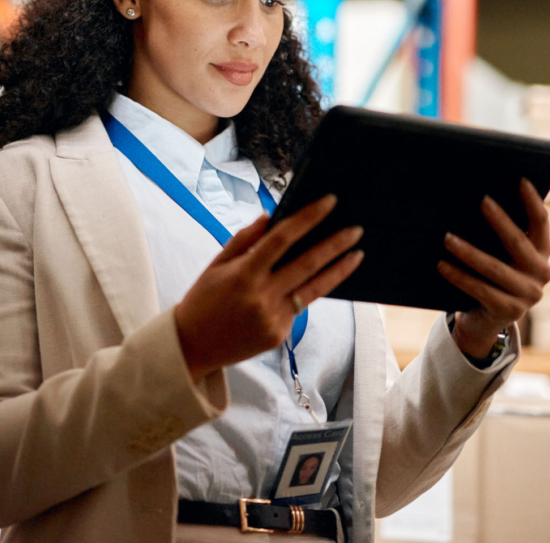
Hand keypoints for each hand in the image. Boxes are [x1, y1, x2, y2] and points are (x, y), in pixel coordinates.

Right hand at [174, 194, 364, 381]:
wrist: (192, 347)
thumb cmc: (202, 300)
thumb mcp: (215, 265)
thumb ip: (244, 240)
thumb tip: (271, 217)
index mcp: (243, 274)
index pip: (282, 238)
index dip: (307, 218)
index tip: (329, 202)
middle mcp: (261, 296)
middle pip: (308, 264)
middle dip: (335, 244)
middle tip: (356, 229)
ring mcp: (273, 319)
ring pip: (314, 289)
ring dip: (339, 269)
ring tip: (357, 254)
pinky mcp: (279, 336)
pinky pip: (300, 308)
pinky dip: (310, 291)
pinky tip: (323, 278)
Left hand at [437, 178, 549, 358]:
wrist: (485, 320)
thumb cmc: (490, 276)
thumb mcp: (501, 254)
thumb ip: (501, 233)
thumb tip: (480, 197)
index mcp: (543, 253)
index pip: (541, 222)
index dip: (533, 201)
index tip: (520, 179)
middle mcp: (542, 273)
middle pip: (518, 242)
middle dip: (499, 220)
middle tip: (481, 200)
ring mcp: (528, 295)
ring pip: (495, 268)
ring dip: (468, 252)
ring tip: (446, 237)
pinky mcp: (509, 311)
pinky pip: (480, 289)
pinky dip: (459, 276)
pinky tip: (441, 265)